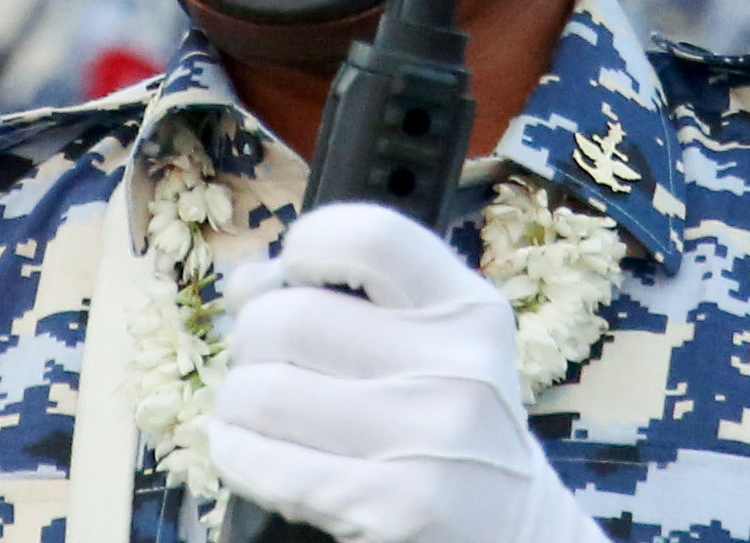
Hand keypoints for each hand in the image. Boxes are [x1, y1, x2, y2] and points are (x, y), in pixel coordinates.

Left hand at [208, 203, 601, 542]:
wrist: (513, 532)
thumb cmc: (451, 423)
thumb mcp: (437, 345)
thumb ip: (354, 297)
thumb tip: (244, 283)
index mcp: (469, 308)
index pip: (372, 236)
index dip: (309, 245)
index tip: (295, 276)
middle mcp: (455, 366)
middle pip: (291, 317)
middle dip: (250, 339)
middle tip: (262, 359)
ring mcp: (425, 440)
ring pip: (263, 390)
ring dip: (237, 401)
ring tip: (252, 410)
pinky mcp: (390, 507)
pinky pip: (263, 462)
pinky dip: (235, 452)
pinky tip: (247, 451)